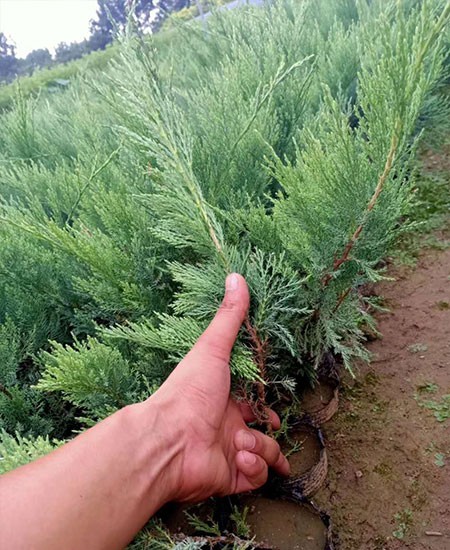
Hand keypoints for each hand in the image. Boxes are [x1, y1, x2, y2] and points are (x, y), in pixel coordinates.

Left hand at [149, 273, 289, 501]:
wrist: (169, 440)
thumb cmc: (188, 392)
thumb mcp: (213, 349)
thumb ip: (228, 317)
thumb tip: (236, 276)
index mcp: (222, 401)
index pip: (250, 407)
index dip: (264, 409)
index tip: (272, 410)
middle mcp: (225, 428)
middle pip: (260, 435)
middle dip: (269, 436)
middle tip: (268, 427)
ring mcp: (227, 455)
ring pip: (263, 456)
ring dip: (261, 450)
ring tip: (240, 446)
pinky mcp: (229, 479)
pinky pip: (255, 477)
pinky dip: (254, 469)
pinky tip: (238, 459)